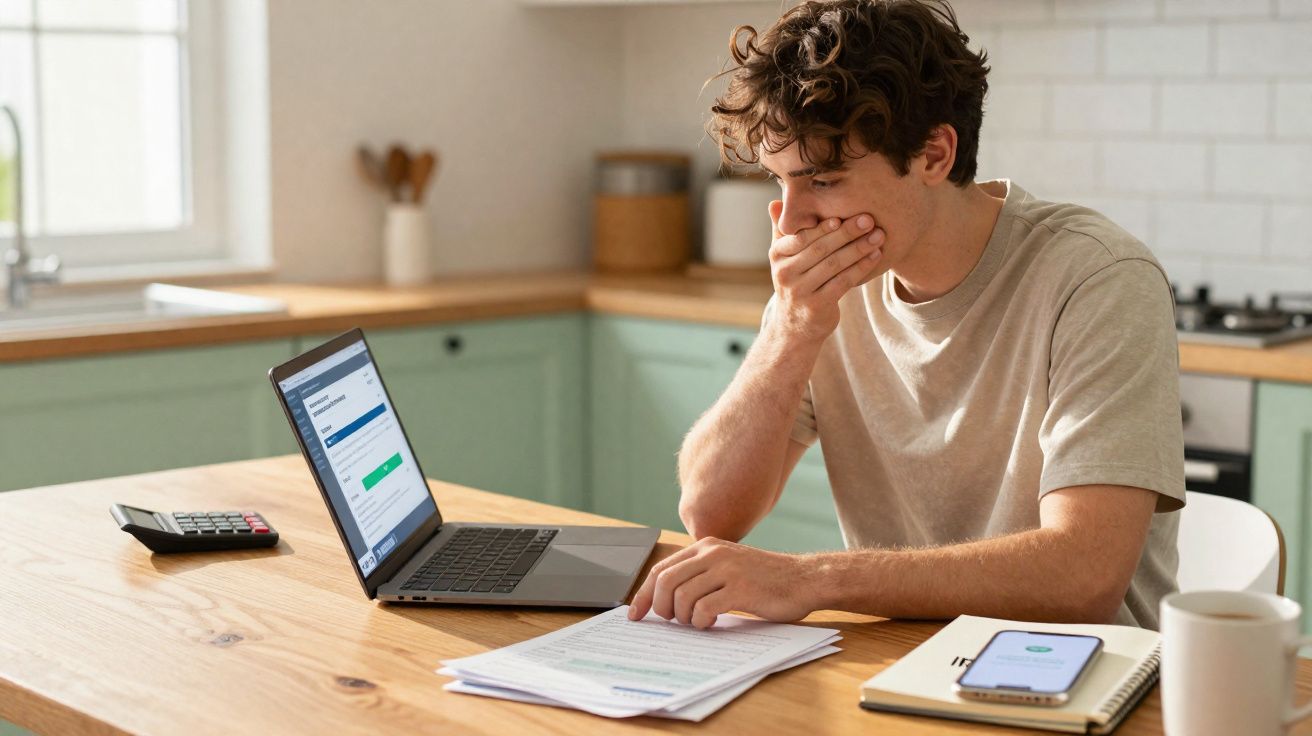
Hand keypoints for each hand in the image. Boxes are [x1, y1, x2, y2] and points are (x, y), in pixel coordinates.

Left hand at [626, 537, 816, 627]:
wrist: (804, 579)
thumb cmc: (765, 579)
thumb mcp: (728, 566)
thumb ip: (701, 574)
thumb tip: (664, 599)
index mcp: (706, 546)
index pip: (662, 569)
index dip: (644, 594)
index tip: (635, 614)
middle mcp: (713, 553)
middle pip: (665, 582)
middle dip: (660, 607)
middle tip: (671, 621)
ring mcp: (727, 570)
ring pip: (681, 597)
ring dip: (683, 618)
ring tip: (697, 621)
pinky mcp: (740, 589)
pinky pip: (703, 609)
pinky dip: (700, 621)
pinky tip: (711, 622)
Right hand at [768, 201, 885, 344]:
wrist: (794, 325)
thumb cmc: (796, 281)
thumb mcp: (784, 256)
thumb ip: (782, 229)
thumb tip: (775, 201)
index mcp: (777, 255)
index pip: (802, 236)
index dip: (823, 226)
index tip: (843, 213)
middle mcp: (784, 273)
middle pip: (820, 249)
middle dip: (847, 233)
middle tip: (869, 220)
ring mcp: (800, 292)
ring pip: (833, 265)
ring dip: (858, 249)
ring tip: (878, 236)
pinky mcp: (817, 306)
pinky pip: (843, 283)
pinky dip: (861, 268)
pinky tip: (875, 256)